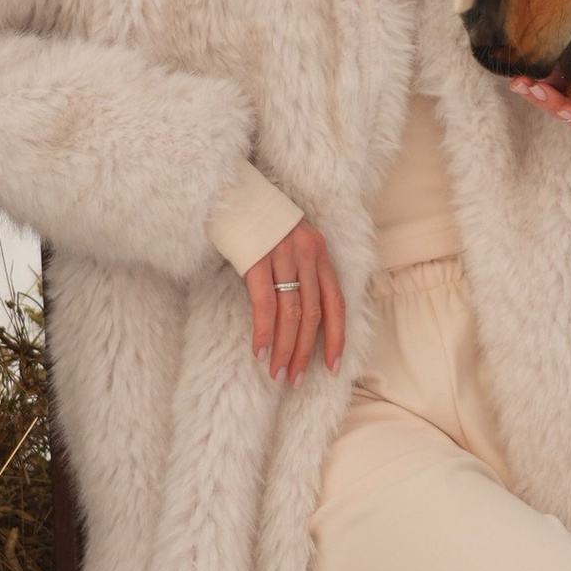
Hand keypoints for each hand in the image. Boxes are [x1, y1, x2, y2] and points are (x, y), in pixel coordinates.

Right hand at [247, 219, 345, 382]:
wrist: (234, 191)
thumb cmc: (261, 223)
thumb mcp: (290, 244)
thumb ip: (299, 273)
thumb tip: (299, 316)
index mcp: (320, 252)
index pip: (336, 303)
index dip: (336, 338)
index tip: (333, 367)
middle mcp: (307, 254)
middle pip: (313, 314)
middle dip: (305, 352)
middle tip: (296, 380)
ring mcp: (282, 255)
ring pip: (291, 313)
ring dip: (285, 348)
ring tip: (278, 373)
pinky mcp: (257, 258)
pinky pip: (264, 303)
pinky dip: (263, 330)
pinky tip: (259, 351)